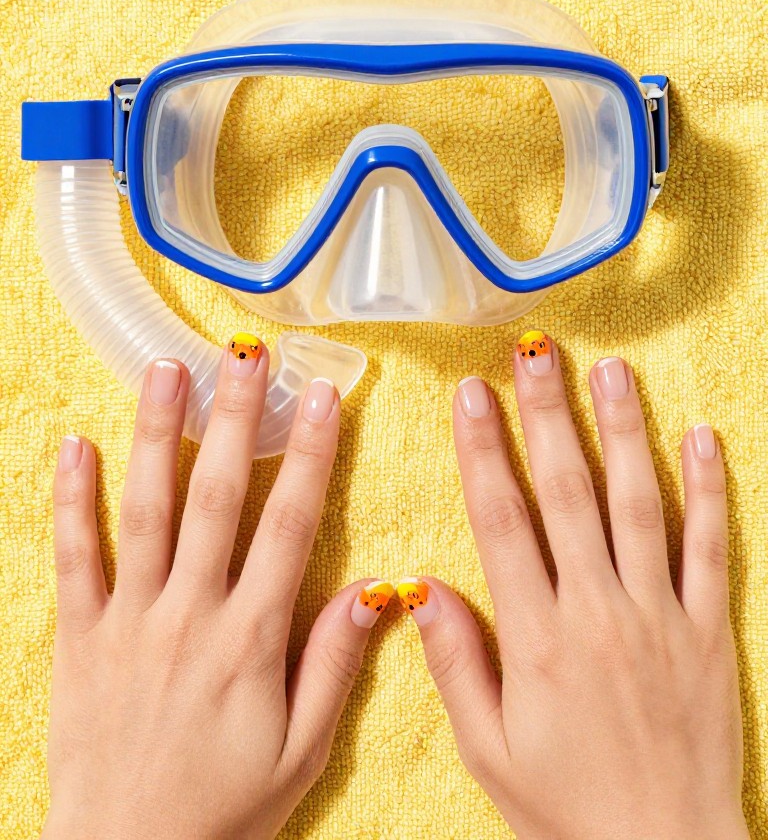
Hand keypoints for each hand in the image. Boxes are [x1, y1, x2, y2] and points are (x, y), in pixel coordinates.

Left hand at [42, 337, 389, 839]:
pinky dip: (72, 501)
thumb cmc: (224, 809)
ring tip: (166, 370)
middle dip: (234, 418)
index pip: (288, 525)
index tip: (320, 396)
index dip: (308, 455)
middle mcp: (189, 614)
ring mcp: (129, 620)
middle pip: (215, 498)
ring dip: (157, 434)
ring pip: (144, 510)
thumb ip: (334, 663)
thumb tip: (377, 588)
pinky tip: (75, 446)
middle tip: (245, 356)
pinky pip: (74, 559)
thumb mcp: (302, 751)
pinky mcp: (80, 637)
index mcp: (250, 638)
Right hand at [402, 333, 748, 839]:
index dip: (483, 451)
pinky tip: (699, 436)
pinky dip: (708, 489)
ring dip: (623, 430)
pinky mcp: (707, 629)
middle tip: (533, 352)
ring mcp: (659, 614)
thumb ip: (456, 663)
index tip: (471, 395)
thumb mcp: (488, 750)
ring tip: (609, 370)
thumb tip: (419, 587)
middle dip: (546, 414)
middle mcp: (597, 610)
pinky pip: (709, 547)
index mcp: (536, 637)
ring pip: (639, 502)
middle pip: (567, 492)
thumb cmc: (567, 810)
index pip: (502, 520)